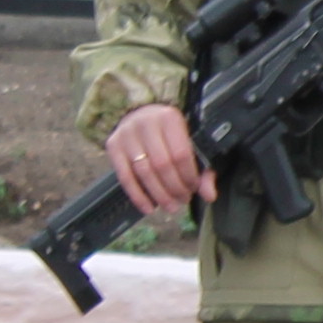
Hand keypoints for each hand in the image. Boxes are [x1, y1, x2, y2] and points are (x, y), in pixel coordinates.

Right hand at [104, 102, 210, 218]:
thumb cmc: (170, 132)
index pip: (181, 154)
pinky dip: (138, 196)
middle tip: (183, 200)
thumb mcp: (191, 142)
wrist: (140, 115)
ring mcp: (126, 134)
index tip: (194, 188)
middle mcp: (145, 123)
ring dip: (159, 194)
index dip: (189, 176)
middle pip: (162, 165)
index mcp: (169, 118)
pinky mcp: (112, 145)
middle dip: (174, 188)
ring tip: (171, 206)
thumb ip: (203, 168)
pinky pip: (125, 176)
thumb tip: (209, 195)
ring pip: (143, 172)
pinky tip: (149, 207)